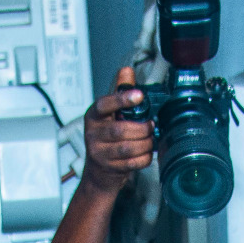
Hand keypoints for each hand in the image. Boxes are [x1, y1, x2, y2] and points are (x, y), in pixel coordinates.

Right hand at [80, 66, 154, 194]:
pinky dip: (145, 157)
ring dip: (145, 143)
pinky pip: (132, 163)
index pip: (104, 105)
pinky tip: (147, 153)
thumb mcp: (110, 114)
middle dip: (142, 128)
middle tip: (151, 126)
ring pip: (128, 147)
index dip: (122, 99)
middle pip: (120, 130)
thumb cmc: (106, 138)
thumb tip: (126, 71)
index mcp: (93, 116)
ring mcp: (99, 153)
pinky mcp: (109, 168)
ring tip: (151, 139)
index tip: (139, 95)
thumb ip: (119, 92)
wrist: (98, 171)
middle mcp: (93, 134)